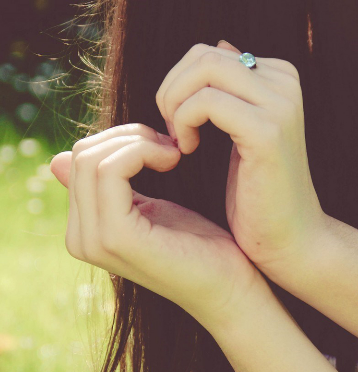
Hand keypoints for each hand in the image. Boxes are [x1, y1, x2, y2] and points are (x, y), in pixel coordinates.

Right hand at [50, 123, 267, 334]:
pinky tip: (173, 159)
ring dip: (138, 142)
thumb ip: (106, 186)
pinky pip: (111, 170)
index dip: (118, 141)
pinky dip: (143, 151)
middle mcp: (79, 240)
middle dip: (127, 137)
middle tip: (167, 145)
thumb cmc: (192, 242)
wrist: (228, 282)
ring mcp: (94, 241)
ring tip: (172, 152)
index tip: (158, 145)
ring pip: (92, 160)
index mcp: (82, 231)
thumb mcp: (142, 205)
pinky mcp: (117, 237)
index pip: (77, 162)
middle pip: (81, 156)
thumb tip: (55, 159)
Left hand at [156, 40, 326, 273]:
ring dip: (175, 106)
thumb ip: (231, 91)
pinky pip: (205, 103)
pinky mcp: (267, 132)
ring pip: (203, 71)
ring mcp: (279, 104)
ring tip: (179, 142)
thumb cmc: (256, 192)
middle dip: (171, 92)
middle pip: (202, 56)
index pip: (207, 54)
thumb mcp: (241, 132)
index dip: (178, 87)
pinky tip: (186, 151)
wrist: (286, 238)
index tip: (176, 125)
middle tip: (169, 131)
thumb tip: (219, 49)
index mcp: (276, 79)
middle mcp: (283, 82)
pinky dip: (183, 124)